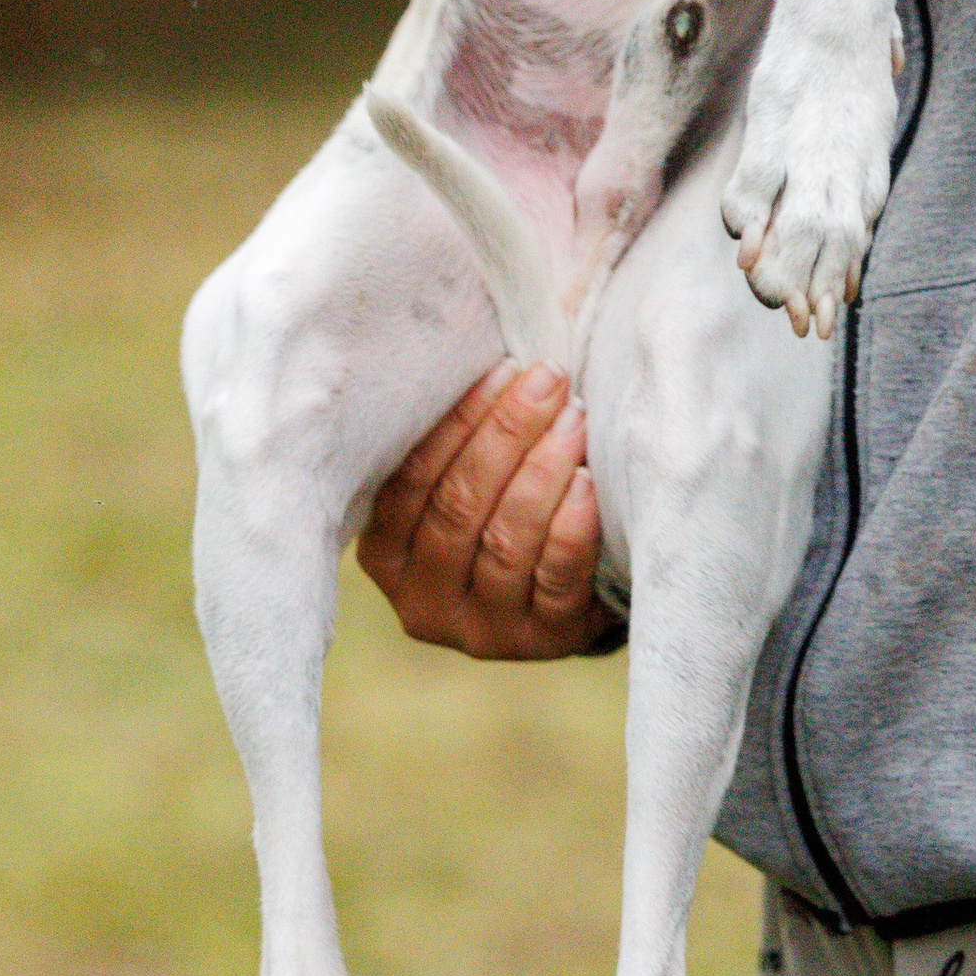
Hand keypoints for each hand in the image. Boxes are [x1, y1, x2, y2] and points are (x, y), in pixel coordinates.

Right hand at [356, 363, 616, 657]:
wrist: (572, 584)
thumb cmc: (508, 501)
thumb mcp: (467, 476)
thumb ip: (458, 432)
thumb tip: (480, 335)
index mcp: (386, 551)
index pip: (409, 482)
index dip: (458, 422)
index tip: (504, 369)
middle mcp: (421, 598)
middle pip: (457, 508)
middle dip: (505, 435)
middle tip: (548, 383)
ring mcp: (481, 628)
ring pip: (504, 542)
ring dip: (541, 473)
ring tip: (573, 421)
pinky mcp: (541, 640)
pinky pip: (555, 580)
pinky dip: (571, 527)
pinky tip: (589, 485)